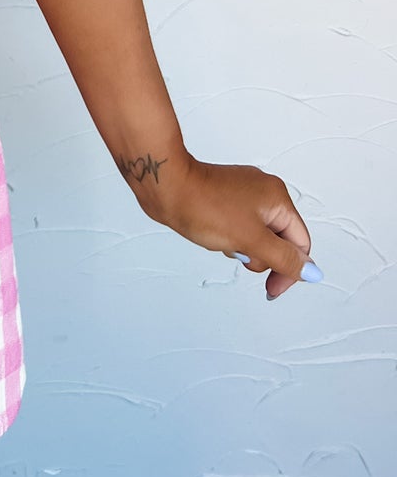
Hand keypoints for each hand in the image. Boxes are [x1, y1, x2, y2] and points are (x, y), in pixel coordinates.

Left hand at [135, 151, 319, 299]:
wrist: (165, 186)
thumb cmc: (203, 207)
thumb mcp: (251, 240)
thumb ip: (284, 258)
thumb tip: (312, 272)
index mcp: (277, 197)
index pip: (300, 243)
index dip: (289, 270)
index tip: (271, 289)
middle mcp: (264, 191)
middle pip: (278, 240)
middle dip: (259, 254)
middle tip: (237, 248)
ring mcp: (243, 193)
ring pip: (256, 236)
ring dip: (241, 246)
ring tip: (221, 236)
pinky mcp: (225, 197)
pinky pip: (238, 228)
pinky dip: (229, 236)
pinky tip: (212, 232)